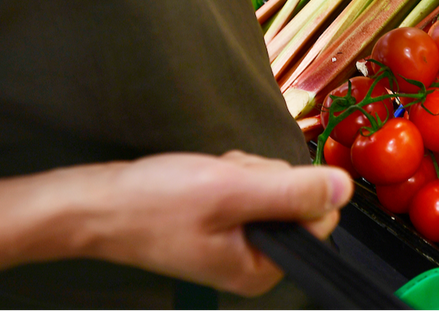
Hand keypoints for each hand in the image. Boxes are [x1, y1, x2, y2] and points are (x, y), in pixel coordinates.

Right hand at [89, 151, 352, 295]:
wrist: (95, 203)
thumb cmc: (152, 205)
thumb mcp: (231, 191)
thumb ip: (292, 191)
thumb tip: (343, 188)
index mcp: (261, 268)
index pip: (319, 219)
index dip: (291, 188)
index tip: (252, 185)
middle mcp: (255, 259)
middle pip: (296, 197)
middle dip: (262, 176)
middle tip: (222, 181)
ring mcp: (241, 239)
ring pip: (272, 184)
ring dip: (243, 171)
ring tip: (206, 180)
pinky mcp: (227, 220)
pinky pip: (250, 183)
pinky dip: (230, 172)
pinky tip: (202, 179)